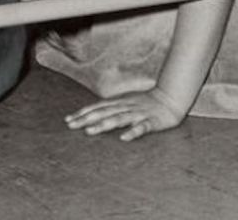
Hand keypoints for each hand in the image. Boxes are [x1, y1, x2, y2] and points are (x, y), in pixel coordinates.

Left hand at [64, 88, 184, 140]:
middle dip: (86, 119)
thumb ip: (110, 108)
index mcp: (118, 103)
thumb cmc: (144, 103)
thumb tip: (93, 114)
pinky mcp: (151, 121)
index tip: (67, 120)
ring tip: (89, 131)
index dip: (82, 113)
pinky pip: (141, 127)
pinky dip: (132, 132)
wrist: (170, 98)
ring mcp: (138, 113)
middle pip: (103, 113)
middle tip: (71, 126)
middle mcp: (125, 107)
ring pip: (118, 119)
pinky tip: (124, 138)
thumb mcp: (125, 102)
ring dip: (103, 125)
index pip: (96, 107)